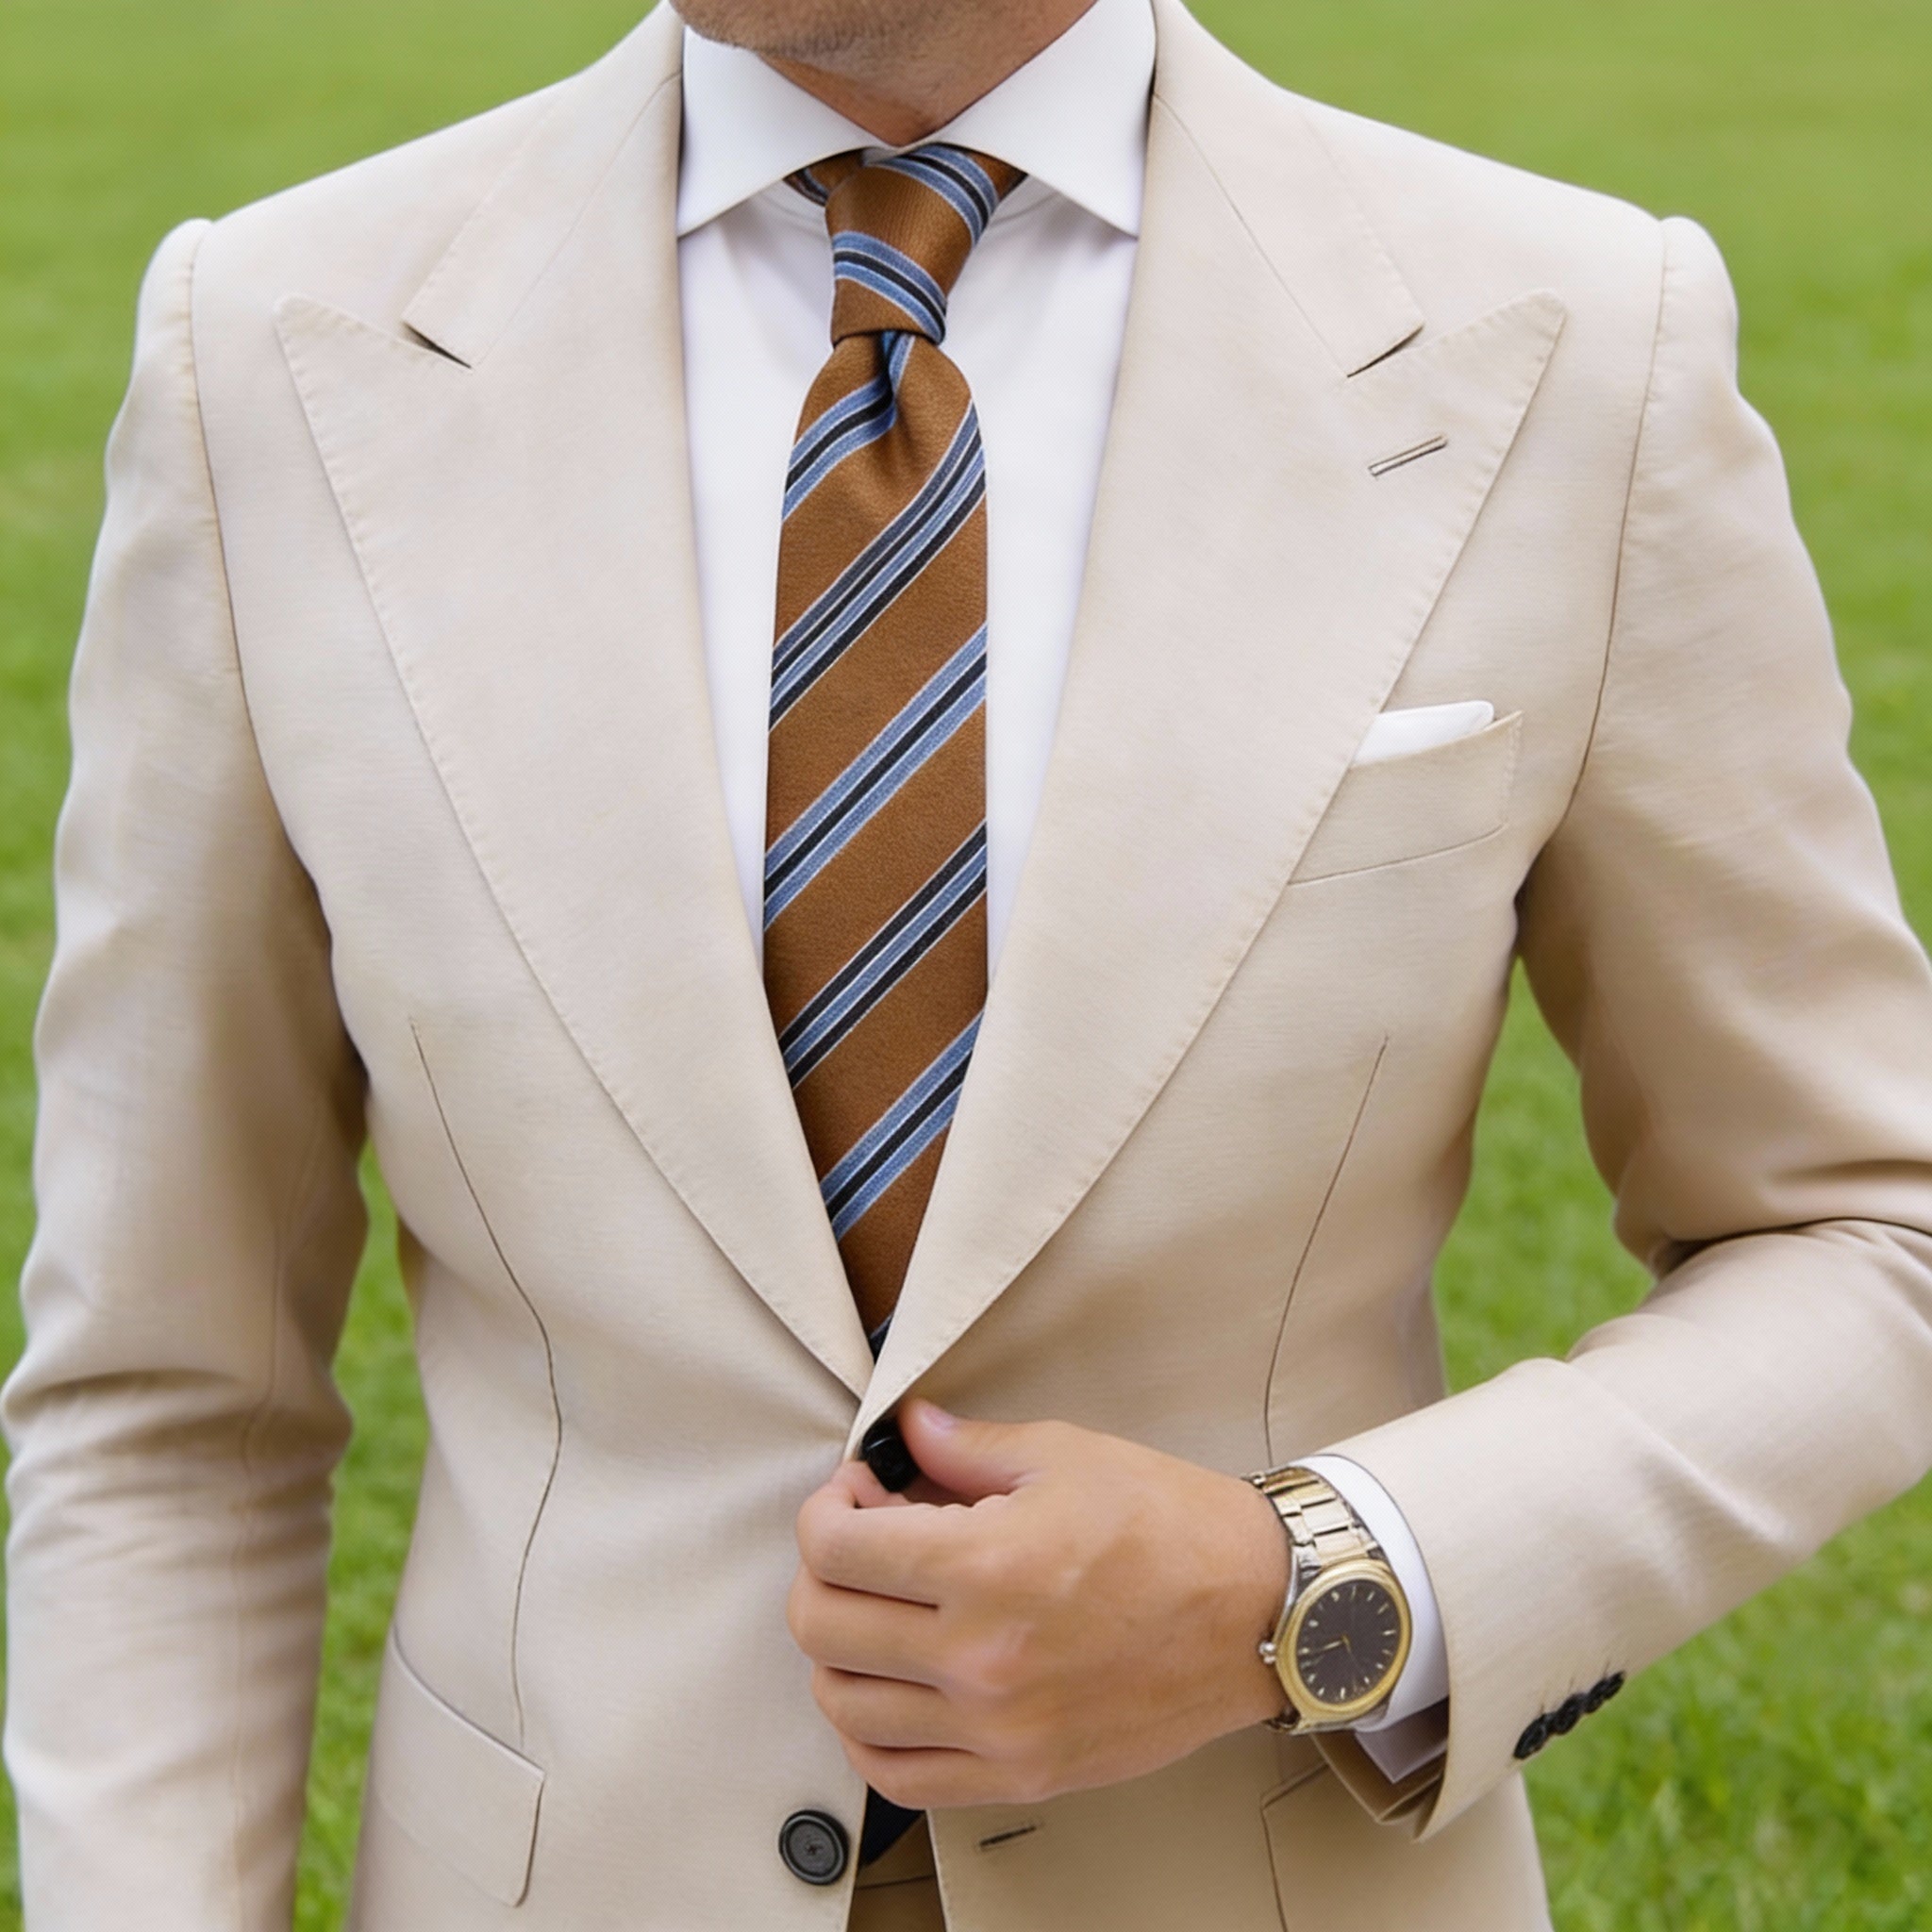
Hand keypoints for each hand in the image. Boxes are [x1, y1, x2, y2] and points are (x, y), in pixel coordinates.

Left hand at [786, 1400, 1290, 1808]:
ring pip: (844, 1707)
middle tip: (858, 1542)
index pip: (835, 1548)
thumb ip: (966, 1447)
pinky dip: (869, 1735)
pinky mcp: (1021, 1773)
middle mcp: (981, 1657)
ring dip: (836, 1651)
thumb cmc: (1171, 1527)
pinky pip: (899, 1777)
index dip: (826, 1509)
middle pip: (822, 1626)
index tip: (854, 1495)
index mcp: (987, 1564)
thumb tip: (907, 1433)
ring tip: (875, 1611)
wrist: (1258, 1612)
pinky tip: (890, 1689)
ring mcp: (998, 1727)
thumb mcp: (1064, 1455)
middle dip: (820, 1572)